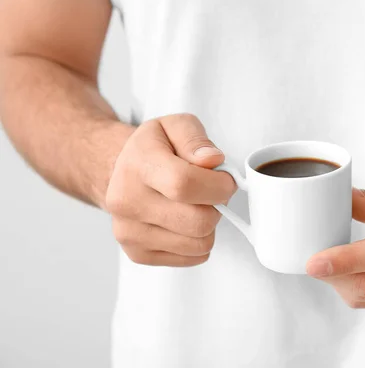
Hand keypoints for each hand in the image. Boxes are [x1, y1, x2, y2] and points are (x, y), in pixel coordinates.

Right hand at [105, 114, 235, 266]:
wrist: (120, 171)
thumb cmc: (153, 149)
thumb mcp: (174, 126)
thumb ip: (196, 139)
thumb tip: (213, 160)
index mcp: (138, 165)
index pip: (186, 184)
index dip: (218, 185)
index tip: (225, 180)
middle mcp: (127, 201)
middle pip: (198, 221)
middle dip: (217, 206)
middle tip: (210, 193)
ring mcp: (129, 232)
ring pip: (199, 244)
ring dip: (208, 225)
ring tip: (195, 206)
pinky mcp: (137, 253)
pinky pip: (191, 258)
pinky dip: (197, 241)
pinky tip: (184, 221)